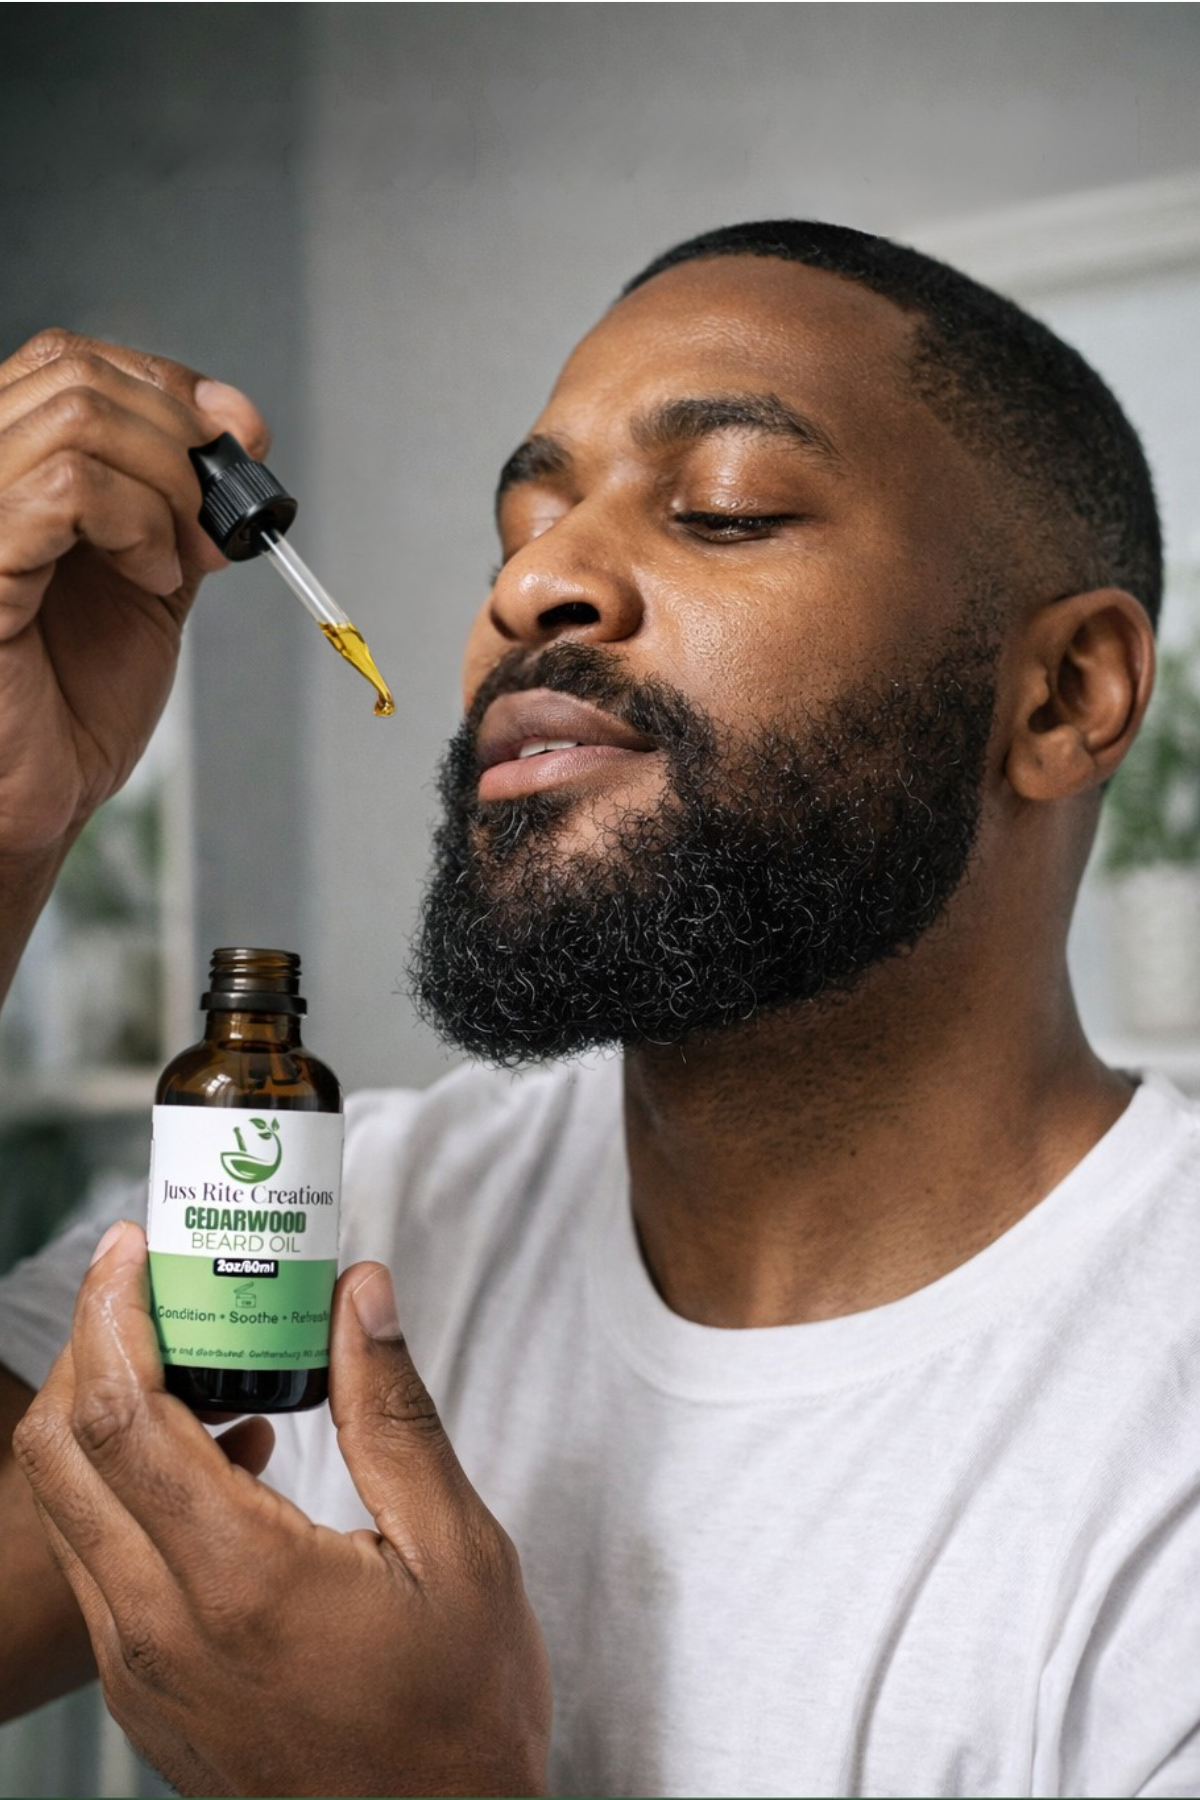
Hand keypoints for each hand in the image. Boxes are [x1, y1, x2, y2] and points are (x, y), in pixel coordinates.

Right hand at [0, 329, 267, 857]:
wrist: (37, 797)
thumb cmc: (70, 700)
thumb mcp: (145, 576)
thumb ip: (178, 500)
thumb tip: (238, 427)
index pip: (71, 360)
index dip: (168, 385)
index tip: (239, 437)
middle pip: (77, 374)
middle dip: (178, 441)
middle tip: (211, 524)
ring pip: (77, 416)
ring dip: (164, 486)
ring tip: (176, 562)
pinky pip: (67, 487)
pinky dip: (138, 523)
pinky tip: (152, 578)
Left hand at [13, 1224, 551, 1797]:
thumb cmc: (461, 1716)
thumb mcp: (458, 1549)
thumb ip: (393, 1410)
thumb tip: (358, 1293)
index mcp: (238, 1582)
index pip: (122, 1415)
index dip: (110, 1312)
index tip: (131, 1246)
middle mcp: (161, 1630)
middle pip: (62, 1452)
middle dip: (91, 1345)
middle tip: (152, 1283)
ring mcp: (141, 1672)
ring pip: (68, 1508)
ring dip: (104, 1413)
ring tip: (191, 1355)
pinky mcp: (145, 1696)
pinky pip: (98, 1563)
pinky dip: (126, 1484)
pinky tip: (216, 1456)